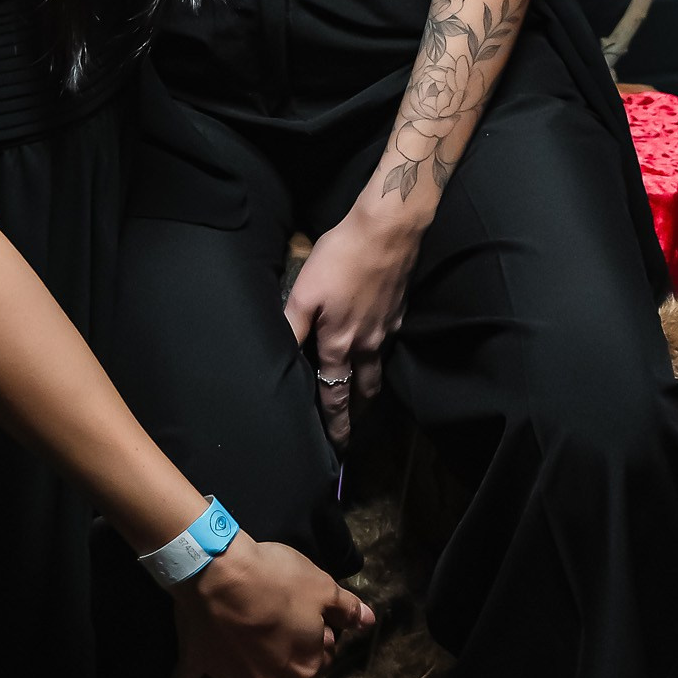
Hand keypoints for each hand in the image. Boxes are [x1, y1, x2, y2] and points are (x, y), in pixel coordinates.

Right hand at [171, 532, 372, 677]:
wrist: (218, 571)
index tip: (308, 613)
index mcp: (304, 665)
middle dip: (284, 647)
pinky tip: (185, 676)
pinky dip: (191, 675)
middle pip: (284, 666)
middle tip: (275, 613)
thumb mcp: (322, 586)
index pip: (321, 657)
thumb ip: (347, 608)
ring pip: (245, 669)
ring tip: (240, 621)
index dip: (318, 633)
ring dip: (247, 655)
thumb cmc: (276, 578)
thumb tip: (369, 622)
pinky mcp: (200, 667)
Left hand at [284, 192, 422, 447]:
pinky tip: (374, 346)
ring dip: (370, 389)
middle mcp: (367, 344)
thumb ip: (292, 327)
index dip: (336, 423)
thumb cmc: (341, 258)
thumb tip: (279, 359)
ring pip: (377, 368)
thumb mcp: (305, 292)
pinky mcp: (399, 311)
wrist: (388, 231)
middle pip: (363, 390)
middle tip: (353, 432)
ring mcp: (387, 328)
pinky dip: (380, 354)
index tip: (338, 446)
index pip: (336, 395)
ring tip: (364, 400)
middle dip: (357, 414)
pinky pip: (388, 342)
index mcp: (340, 344)